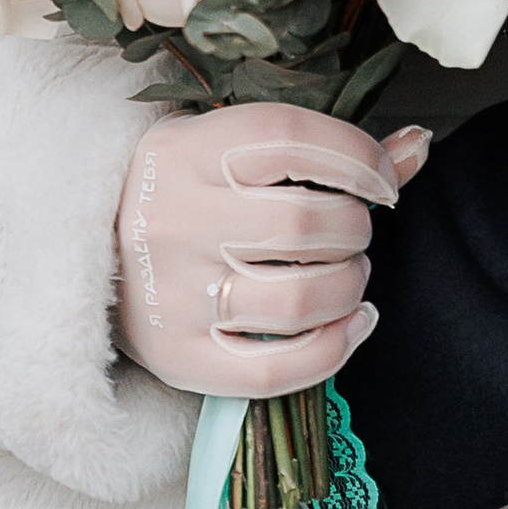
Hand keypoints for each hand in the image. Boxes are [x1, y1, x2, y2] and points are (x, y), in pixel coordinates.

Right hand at [112, 107, 431, 393]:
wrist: (86, 246)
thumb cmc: (187, 188)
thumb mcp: (237, 150)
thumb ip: (331, 150)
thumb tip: (421, 144)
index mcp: (189, 150)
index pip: (293, 139)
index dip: (358, 158)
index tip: (382, 180)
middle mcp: (176, 219)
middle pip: (306, 225)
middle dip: (356, 228)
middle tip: (354, 231)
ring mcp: (175, 293)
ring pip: (299, 298)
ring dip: (350, 286)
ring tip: (349, 273)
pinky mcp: (179, 357)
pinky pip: (276, 368)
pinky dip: (334, 348)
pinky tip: (353, 323)